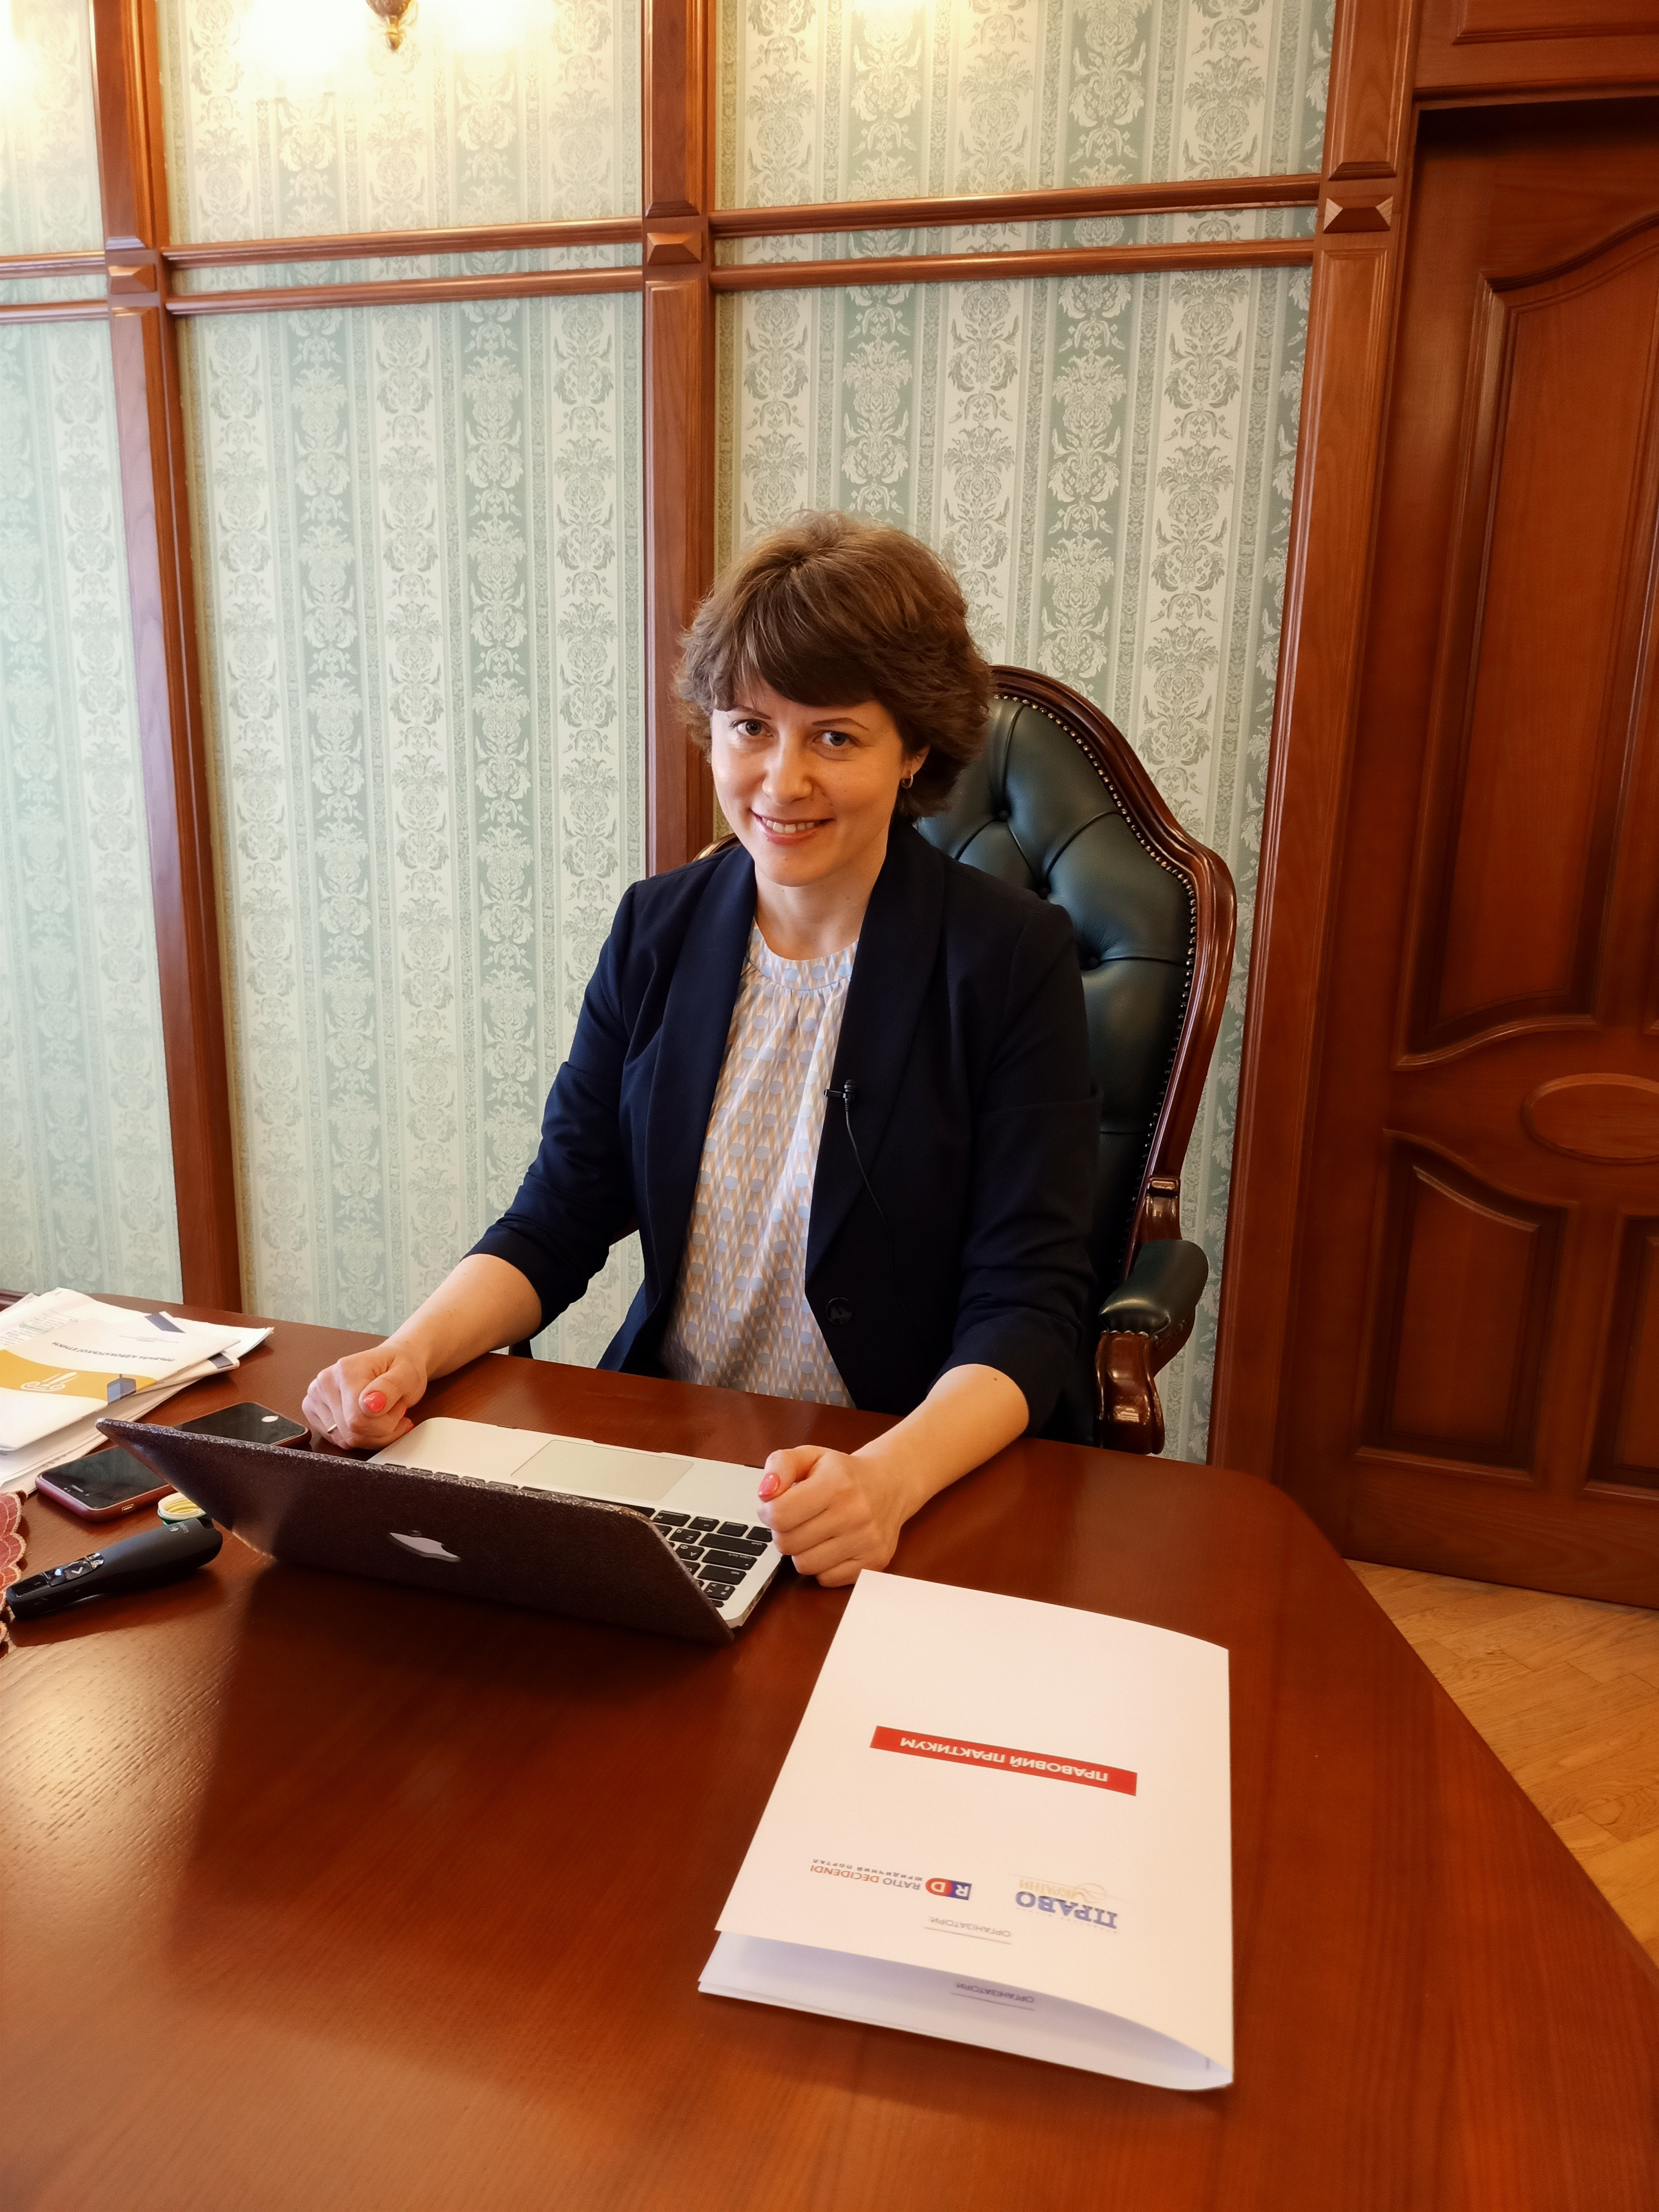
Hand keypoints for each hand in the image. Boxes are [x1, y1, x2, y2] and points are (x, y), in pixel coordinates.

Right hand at [301, 1341, 427, 1449]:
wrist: (395, 1362)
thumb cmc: (401, 1366)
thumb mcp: (408, 1374)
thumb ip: (389, 1388)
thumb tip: (369, 1405)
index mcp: (346, 1370)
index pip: (358, 1419)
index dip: (386, 1422)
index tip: (399, 1408)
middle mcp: (325, 1383)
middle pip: (351, 1433)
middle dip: (381, 1429)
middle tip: (393, 1410)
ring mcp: (316, 1398)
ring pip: (345, 1440)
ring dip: (372, 1435)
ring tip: (383, 1414)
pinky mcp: (315, 1413)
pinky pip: (339, 1441)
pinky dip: (360, 1437)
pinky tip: (370, 1421)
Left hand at [757, 1446, 912, 1586]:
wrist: (890, 1485)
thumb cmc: (844, 1473)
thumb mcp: (810, 1456)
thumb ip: (780, 1465)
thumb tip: (765, 1493)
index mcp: (836, 1484)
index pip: (779, 1515)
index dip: (768, 1512)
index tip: (776, 1506)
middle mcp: (855, 1514)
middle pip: (787, 1543)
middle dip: (784, 1532)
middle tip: (797, 1519)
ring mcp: (867, 1542)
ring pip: (804, 1565)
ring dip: (802, 1551)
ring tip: (815, 1532)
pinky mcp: (874, 1563)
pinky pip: (826, 1579)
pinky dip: (822, 1566)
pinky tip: (831, 1545)